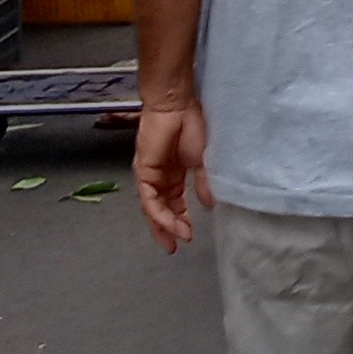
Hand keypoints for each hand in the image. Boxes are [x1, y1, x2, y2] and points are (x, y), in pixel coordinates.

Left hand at [133, 94, 211, 252]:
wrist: (176, 106)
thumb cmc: (191, 125)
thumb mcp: (202, 160)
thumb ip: (204, 183)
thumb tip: (209, 204)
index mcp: (174, 174)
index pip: (174, 203)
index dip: (181, 219)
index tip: (190, 236)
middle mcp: (159, 178)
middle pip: (161, 210)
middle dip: (168, 229)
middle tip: (175, 247)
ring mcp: (149, 176)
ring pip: (153, 208)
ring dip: (164, 226)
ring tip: (176, 240)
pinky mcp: (143, 172)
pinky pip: (149, 199)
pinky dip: (159, 214)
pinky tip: (171, 224)